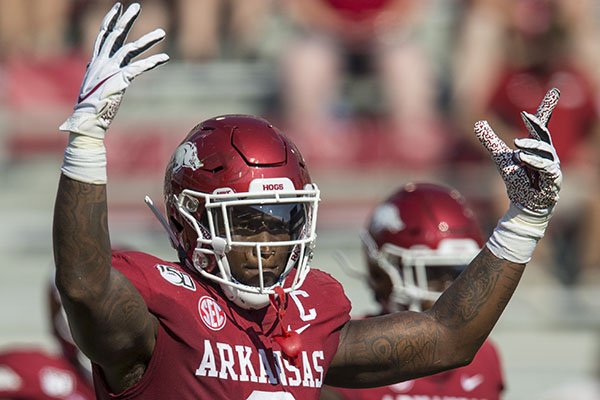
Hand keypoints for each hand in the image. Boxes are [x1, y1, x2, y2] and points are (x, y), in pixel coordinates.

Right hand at [59, 2, 168, 138]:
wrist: (87, 120)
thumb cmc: (91, 106)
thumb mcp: (92, 83)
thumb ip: (95, 71)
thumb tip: (91, 66)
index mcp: (95, 61)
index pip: (103, 35)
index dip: (111, 20)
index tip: (118, 7)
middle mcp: (102, 62)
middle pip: (116, 34)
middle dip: (127, 19)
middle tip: (137, 6)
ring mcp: (110, 70)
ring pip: (130, 48)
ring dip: (148, 39)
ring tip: (162, 32)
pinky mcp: (120, 80)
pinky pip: (139, 67)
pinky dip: (153, 61)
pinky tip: (164, 57)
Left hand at [475, 88, 560, 215]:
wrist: (523, 203)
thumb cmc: (517, 179)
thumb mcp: (501, 157)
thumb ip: (491, 140)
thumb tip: (478, 123)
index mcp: (537, 145)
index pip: (542, 123)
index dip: (548, 107)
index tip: (555, 91)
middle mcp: (547, 153)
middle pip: (544, 133)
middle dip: (536, 123)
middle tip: (524, 115)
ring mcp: (552, 165)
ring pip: (544, 150)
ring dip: (531, 147)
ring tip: (516, 150)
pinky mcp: (553, 179)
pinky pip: (547, 167)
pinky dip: (535, 162)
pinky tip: (523, 159)